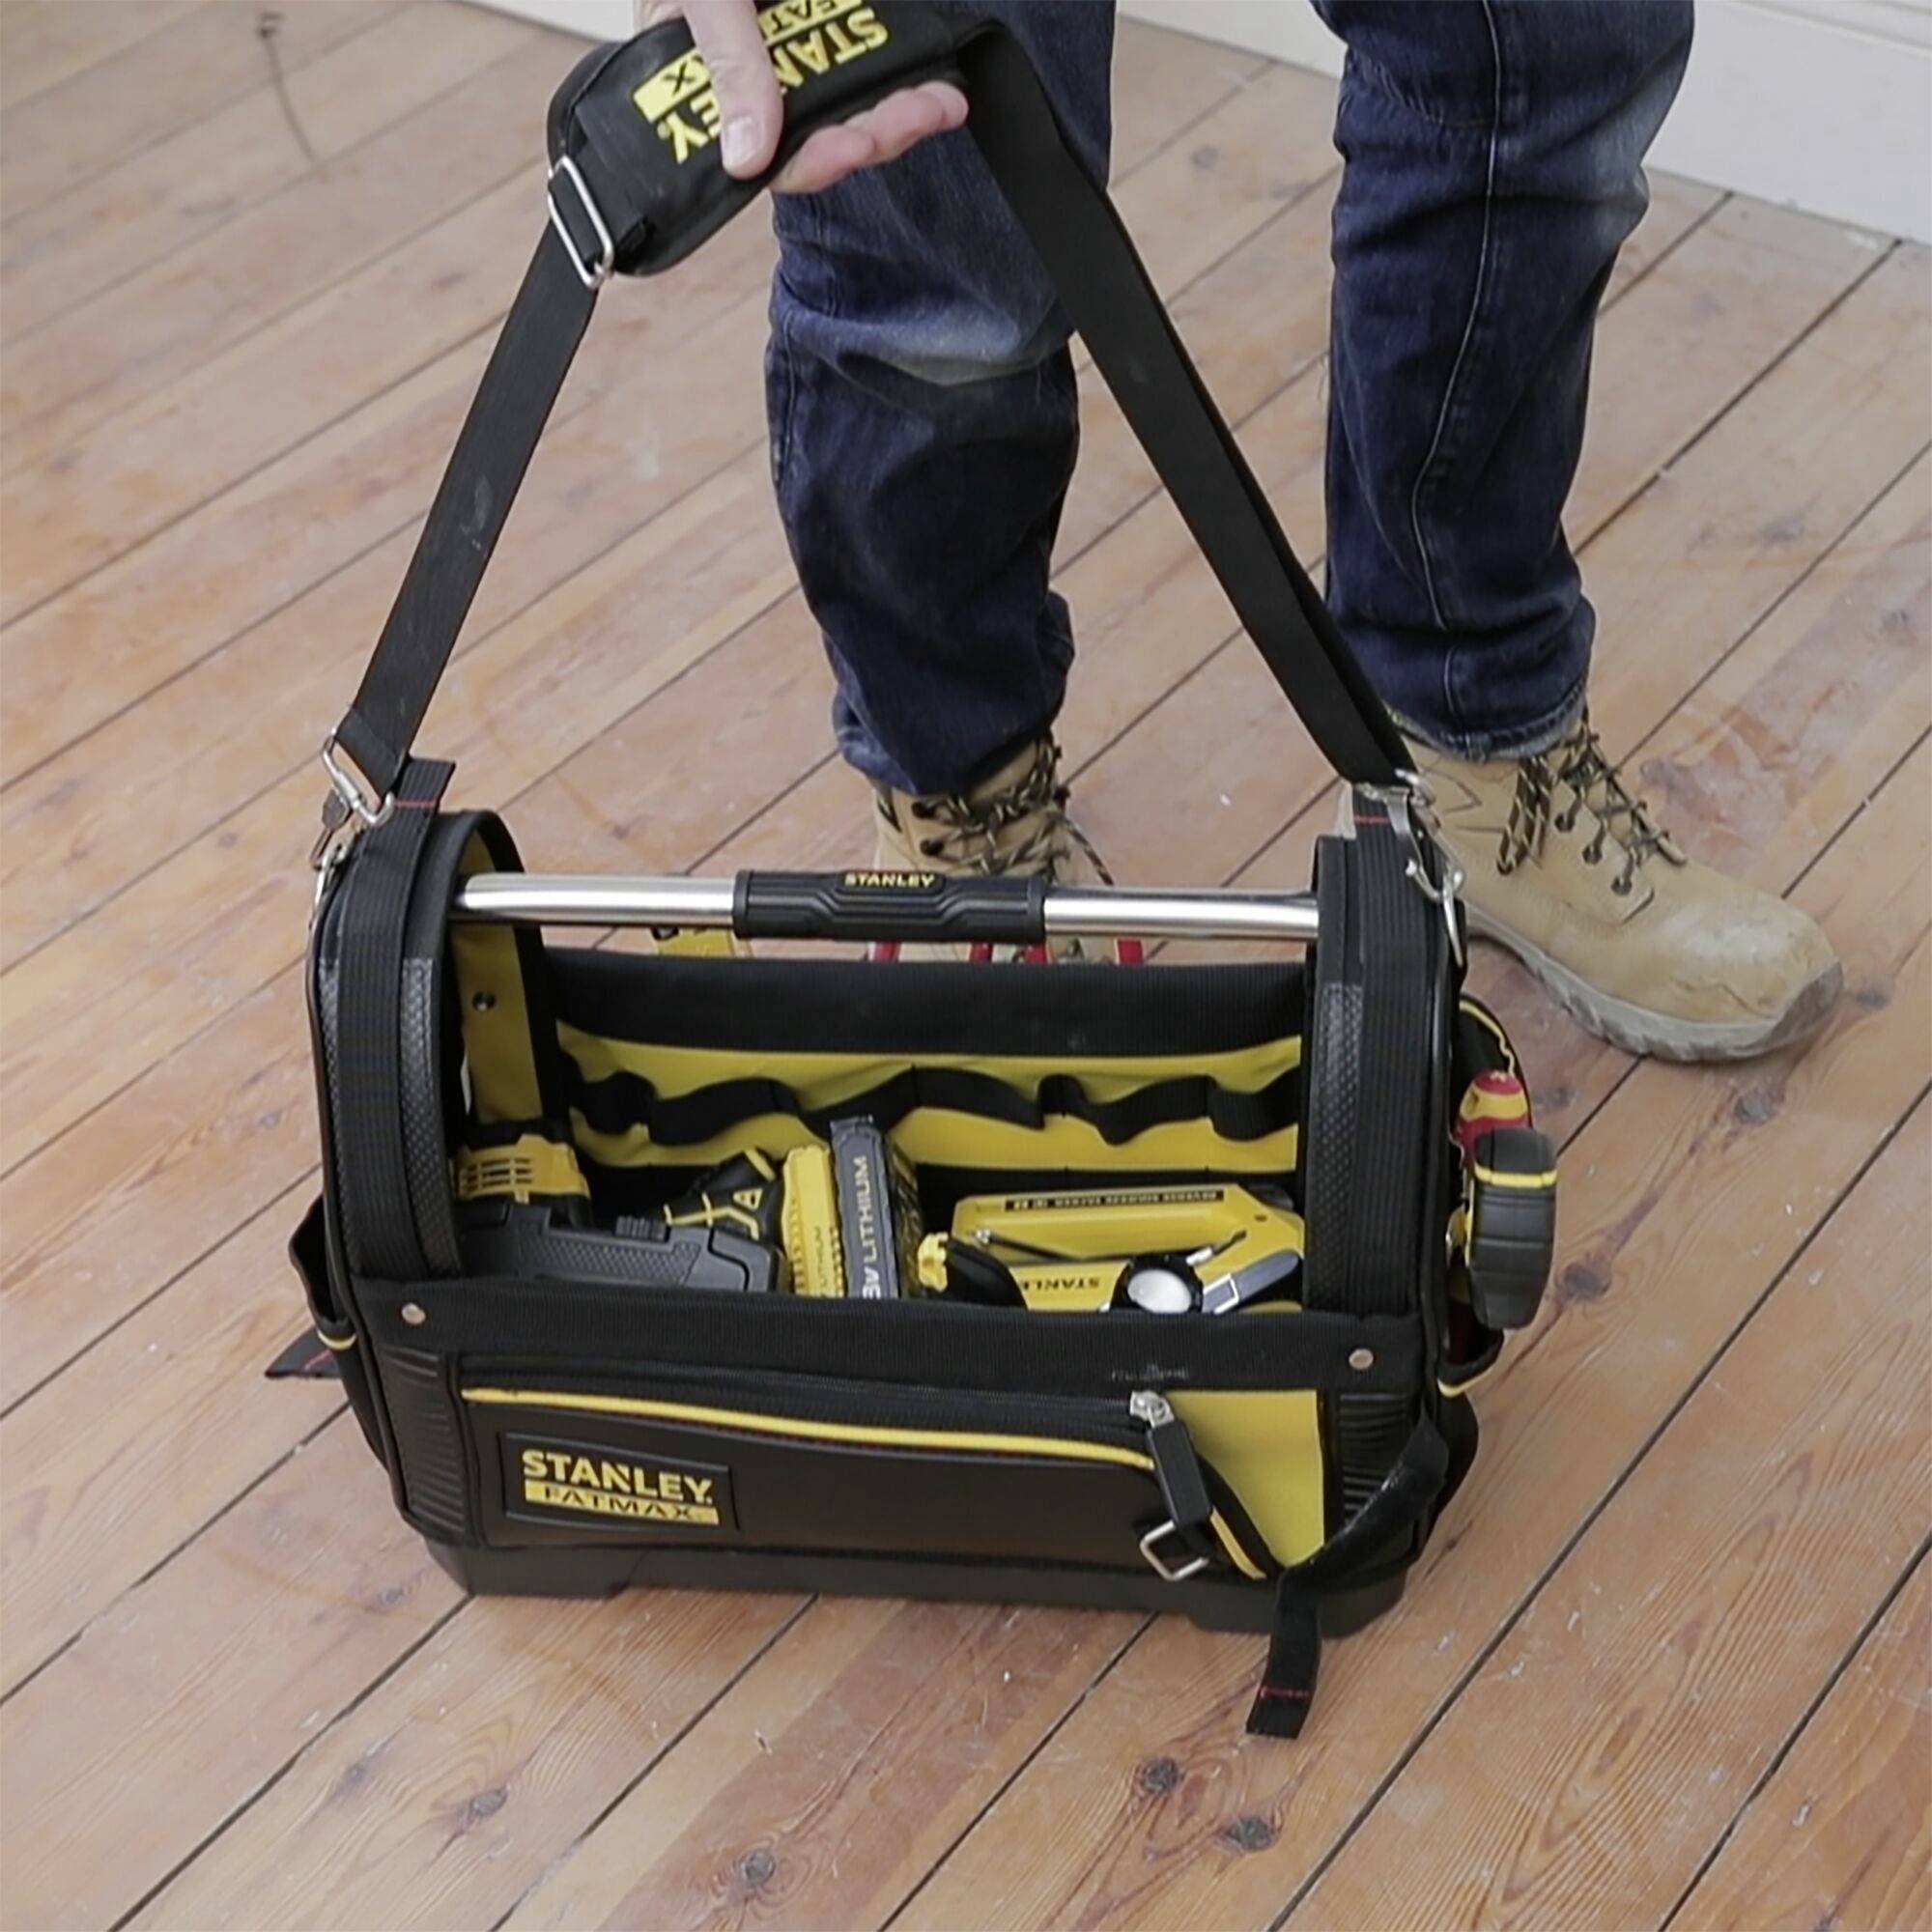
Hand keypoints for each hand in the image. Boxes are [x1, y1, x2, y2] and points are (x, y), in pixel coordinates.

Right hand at [636, 0, 965, 192]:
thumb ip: (728, 65)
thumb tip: (748, 158)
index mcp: (708, 78)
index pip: (762, 151)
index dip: (811, 159)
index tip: (850, 146)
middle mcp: (757, 74)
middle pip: (821, 136)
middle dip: (873, 133)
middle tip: (912, 116)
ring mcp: (798, 49)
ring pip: (853, 108)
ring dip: (899, 113)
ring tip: (939, 104)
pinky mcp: (833, 23)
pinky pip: (873, 67)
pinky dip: (907, 82)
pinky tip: (940, 89)